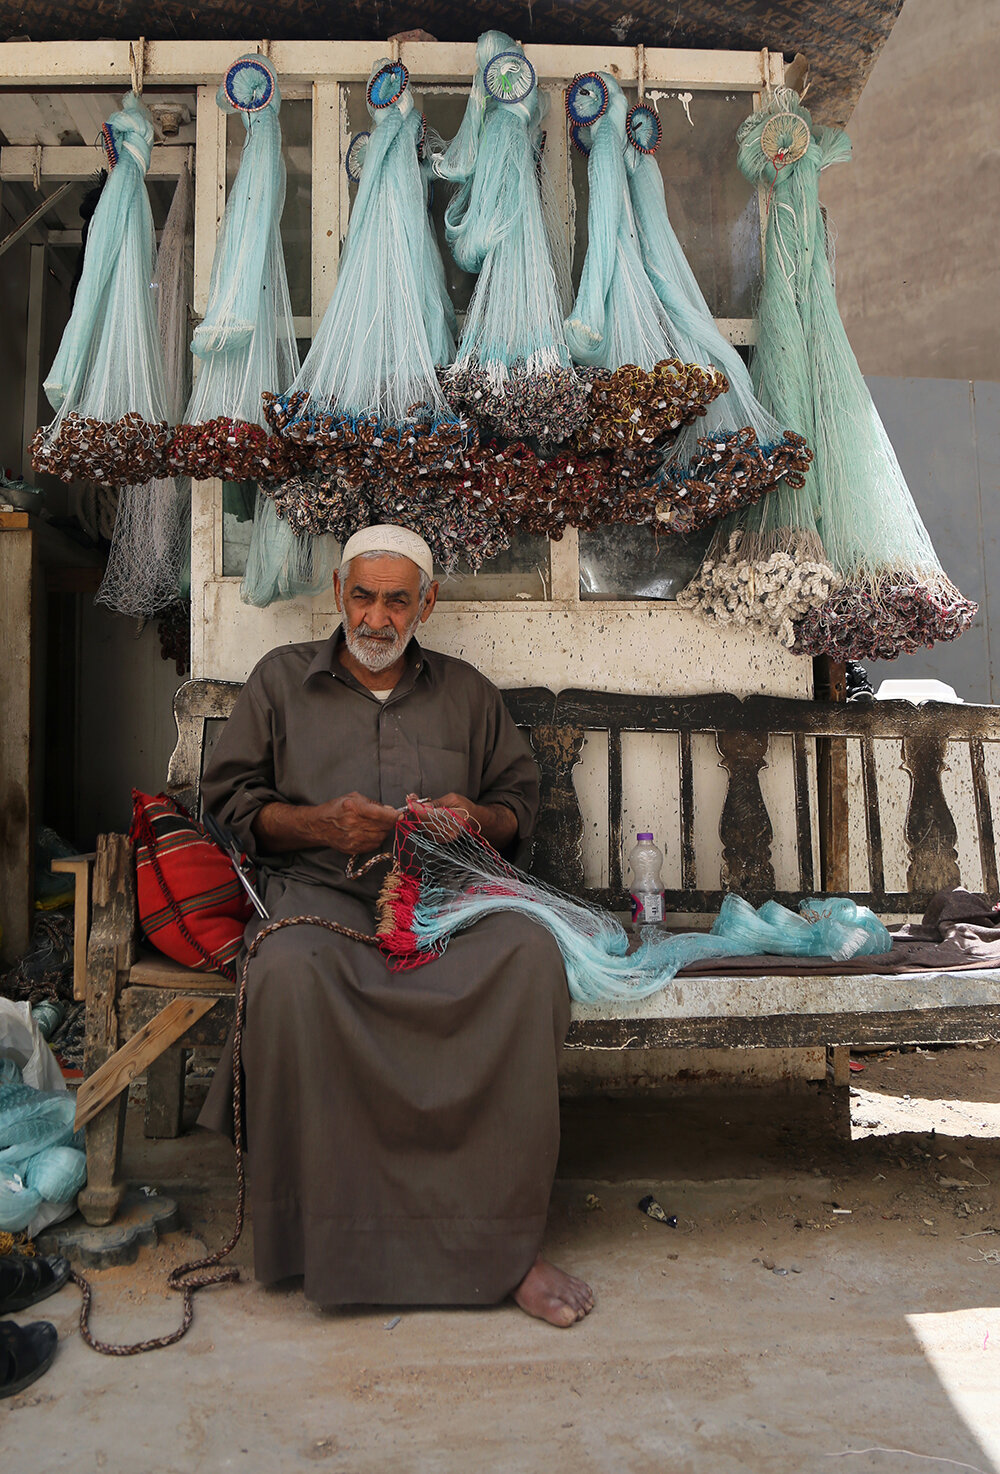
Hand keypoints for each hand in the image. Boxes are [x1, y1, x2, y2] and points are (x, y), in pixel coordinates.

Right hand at [254, 793, 398, 855]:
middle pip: (384, 827)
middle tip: (386, 818)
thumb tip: (391, 810)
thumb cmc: (337, 808)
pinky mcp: (353, 848)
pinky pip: (373, 845)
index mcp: (355, 808)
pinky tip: (368, 833)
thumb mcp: (354, 797)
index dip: (395, 816)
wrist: (318, 825)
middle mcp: (354, 824)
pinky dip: (375, 839)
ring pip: (380, 837)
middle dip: (389, 823)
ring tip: (375, 825)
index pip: (384, 815)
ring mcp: (353, 838)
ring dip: (382, 831)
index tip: (400, 815)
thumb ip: (373, 804)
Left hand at [405, 792, 472, 840]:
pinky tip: (419, 813)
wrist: (477, 821)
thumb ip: (436, 803)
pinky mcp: (440, 840)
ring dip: (416, 816)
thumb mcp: (452, 799)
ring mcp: (443, 838)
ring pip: (422, 827)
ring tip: (413, 804)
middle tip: (409, 799)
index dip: (417, 808)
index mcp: (453, 821)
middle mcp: (448, 832)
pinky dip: (420, 821)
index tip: (409, 800)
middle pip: (423, 822)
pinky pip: (425, 831)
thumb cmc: (465, 808)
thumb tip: (419, 803)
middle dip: (414, 810)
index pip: (429, 815)